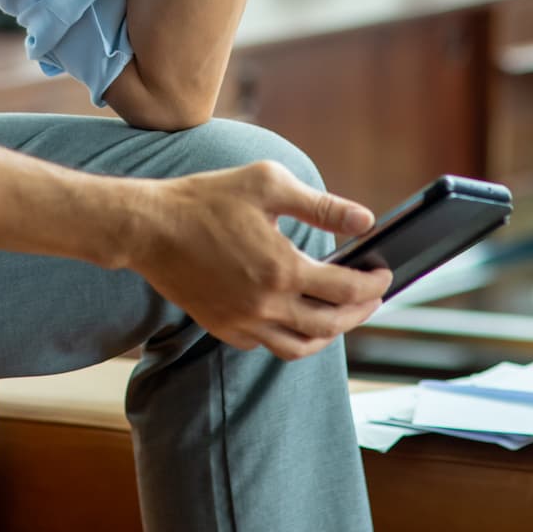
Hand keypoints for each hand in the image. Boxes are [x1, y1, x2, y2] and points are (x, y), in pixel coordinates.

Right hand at [126, 161, 393, 359]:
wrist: (148, 227)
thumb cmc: (206, 199)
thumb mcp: (268, 184)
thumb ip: (321, 206)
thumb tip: (365, 220)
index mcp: (283, 269)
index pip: (347, 290)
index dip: (374, 284)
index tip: (384, 273)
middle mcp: (266, 305)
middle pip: (331, 325)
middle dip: (360, 312)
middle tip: (372, 297)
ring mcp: (243, 322)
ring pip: (300, 347)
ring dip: (328, 334)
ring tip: (340, 316)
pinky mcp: (223, 327)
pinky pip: (267, 344)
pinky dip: (290, 336)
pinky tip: (294, 316)